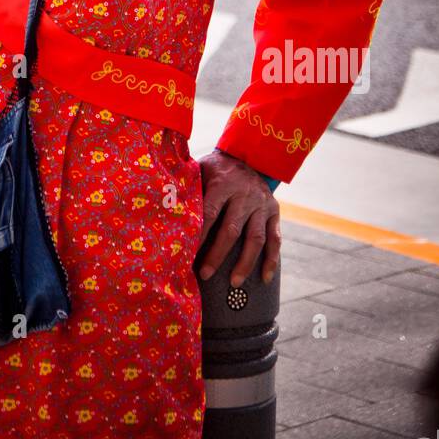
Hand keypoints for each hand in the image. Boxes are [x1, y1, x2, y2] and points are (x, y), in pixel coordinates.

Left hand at [196, 148, 280, 286]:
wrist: (248, 155)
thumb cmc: (216, 169)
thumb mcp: (200, 169)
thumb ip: (188, 186)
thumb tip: (163, 206)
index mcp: (222, 184)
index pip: (209, 213)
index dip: (200, 235)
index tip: (188, 255)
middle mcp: (244, 195)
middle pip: (231, 229)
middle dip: (218, 254)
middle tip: (205, 274)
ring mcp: (261, 204)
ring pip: (255, 238)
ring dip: (245, 263)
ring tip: (234, 283)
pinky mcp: (274, 212)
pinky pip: (275, 238)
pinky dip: (272, 260)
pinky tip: (265, 278)